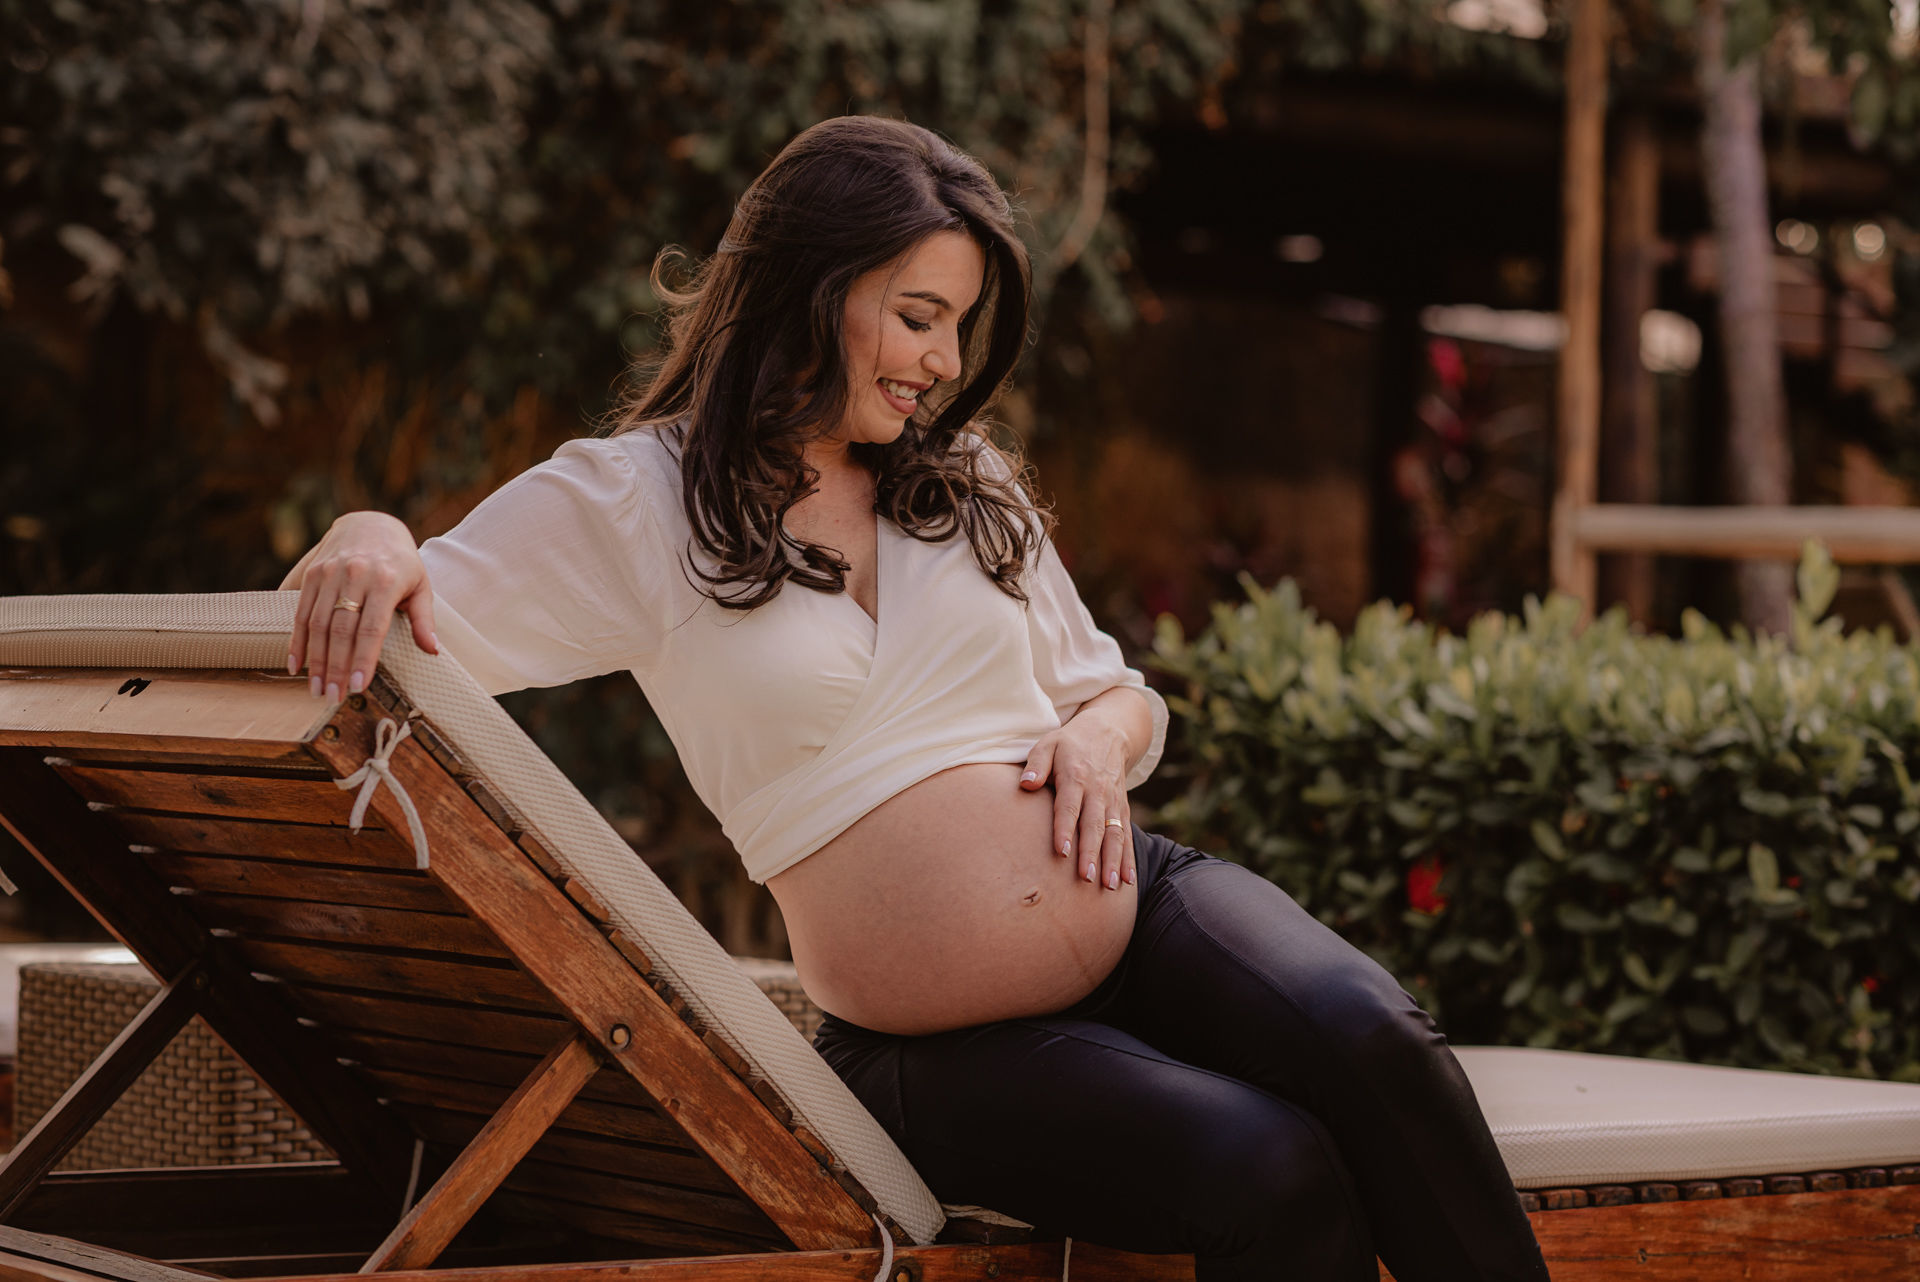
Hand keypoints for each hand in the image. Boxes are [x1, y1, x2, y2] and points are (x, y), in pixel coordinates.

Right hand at [281, 511, 438, 701]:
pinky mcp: (312, 573)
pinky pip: (300, 611)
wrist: (370, 524)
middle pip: (341, 630)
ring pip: (318, 623)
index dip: (363, 659)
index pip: (372, 628)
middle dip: (335, 667)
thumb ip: (424, 619)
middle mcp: (355, 576)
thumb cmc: (401, 562)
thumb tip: (433, 650)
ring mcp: (330, 573)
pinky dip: (296, 640)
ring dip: (314, 660)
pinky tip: (296, 664)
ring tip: (315, 688)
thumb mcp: (421, 585)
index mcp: (386, 581)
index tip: (357, 686)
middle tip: (331, 697)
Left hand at [1018, 716, 1134, 890]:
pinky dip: (1129, 858)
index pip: (1070, 806)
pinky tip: (1127, 881)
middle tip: (1086, 878)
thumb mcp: (1049, 743)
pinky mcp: (1122, 807)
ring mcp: (1113, 800)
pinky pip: (1127, 834)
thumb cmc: (1070, 742)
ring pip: (1114, 833)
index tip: (1062, 851)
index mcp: (1076, 775)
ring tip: (1109, 885)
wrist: (1109, 731)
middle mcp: (1098, 790)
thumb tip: (1026, 784)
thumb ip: (1036, 764)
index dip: (1065, 828)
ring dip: (1113, 860)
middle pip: (1094, 825)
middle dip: (1091, 853)